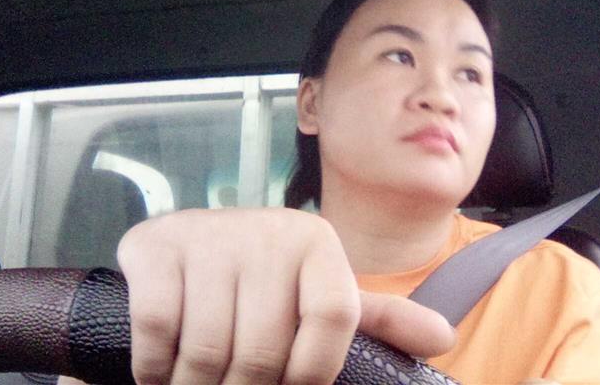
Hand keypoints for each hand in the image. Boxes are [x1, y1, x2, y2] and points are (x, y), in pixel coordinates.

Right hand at [114, 207, 454, 384]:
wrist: (190, 238)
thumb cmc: (265, 280)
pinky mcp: (157, 247)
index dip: (313, 370)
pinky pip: (158, 330)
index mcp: (318, 242)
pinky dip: (156, 366)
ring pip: (209, 350)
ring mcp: (211, 235)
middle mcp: (269, 230)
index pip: (334, 319)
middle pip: (265, 349)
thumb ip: (379, 318)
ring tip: (199, 383)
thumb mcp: (322, 292)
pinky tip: (161, 366)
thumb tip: (443, 339)